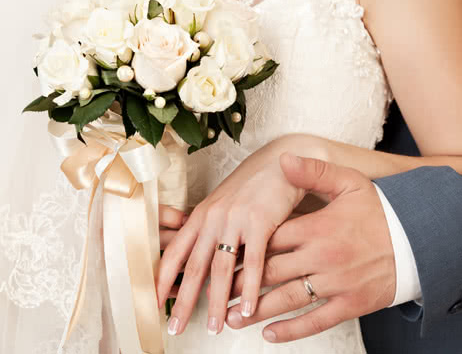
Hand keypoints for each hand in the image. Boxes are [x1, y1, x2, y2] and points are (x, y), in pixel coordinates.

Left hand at [157, 139, 319, 335]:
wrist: (279, 162)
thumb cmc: (252, 186)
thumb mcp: (223, 205)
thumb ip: (209, 228)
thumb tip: (198, 257)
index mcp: (200, 216)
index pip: (174, 254)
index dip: (161, 281)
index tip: (153, 304)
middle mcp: (212, 219)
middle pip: (193, 267)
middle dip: (183, 302)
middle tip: (175, 328)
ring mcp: (234, 220)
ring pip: (221, 269)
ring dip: (217, 302)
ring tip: (216, 327)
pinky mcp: (260, 222)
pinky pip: (253, 261)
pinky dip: (249, 287)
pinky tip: (247, 307)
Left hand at [225, 154, 396, 342]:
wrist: (419, 238)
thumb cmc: (380, 209)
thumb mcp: (350, 182)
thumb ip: (314, 171)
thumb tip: (283, 159)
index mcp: (317, 227)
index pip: (269, 239)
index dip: (243, 248)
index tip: (223, 255)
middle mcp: (322, 257)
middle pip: (271, 272)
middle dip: (241, 283)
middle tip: (216, 291)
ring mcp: (336, 283)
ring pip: (287, 299)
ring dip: (256, 310)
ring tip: (230, 317)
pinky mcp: (350, 304)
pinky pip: (316, 321)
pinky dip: (291, 330)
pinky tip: (270, 334)